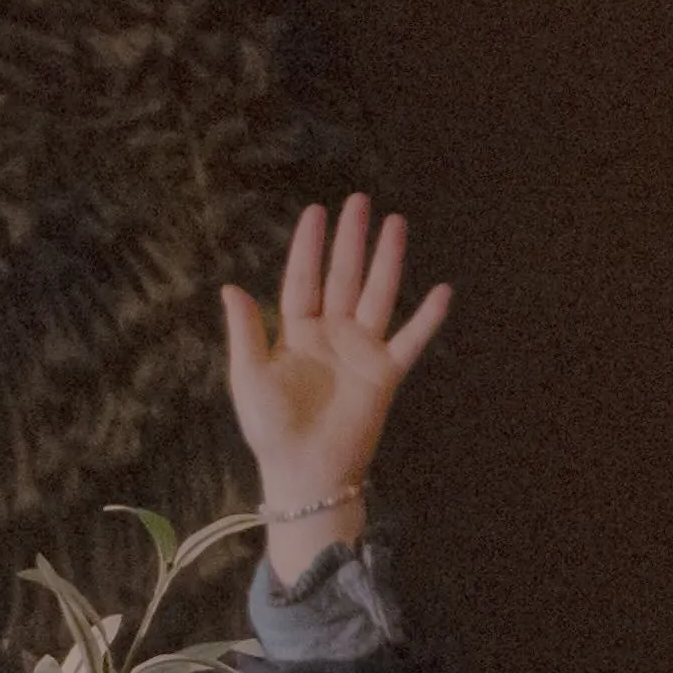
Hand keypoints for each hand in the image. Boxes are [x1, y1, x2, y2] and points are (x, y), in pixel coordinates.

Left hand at [221, 193, 444, 562]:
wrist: (304, 471)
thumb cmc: (270, 428)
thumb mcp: (249, 376)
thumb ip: (245, 331)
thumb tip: (230, 287)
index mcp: (296, 333)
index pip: (303, 280)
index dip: (309, 247)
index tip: (316, 212)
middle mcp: (331, 335)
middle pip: (344, 277)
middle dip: (351, 241)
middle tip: (359, 201)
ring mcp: (361, 351)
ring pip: (378, 295)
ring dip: (388, 261)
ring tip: (396, 224)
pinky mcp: (385, 374)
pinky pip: (410, 340)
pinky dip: (427, 318)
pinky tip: (442, 291)